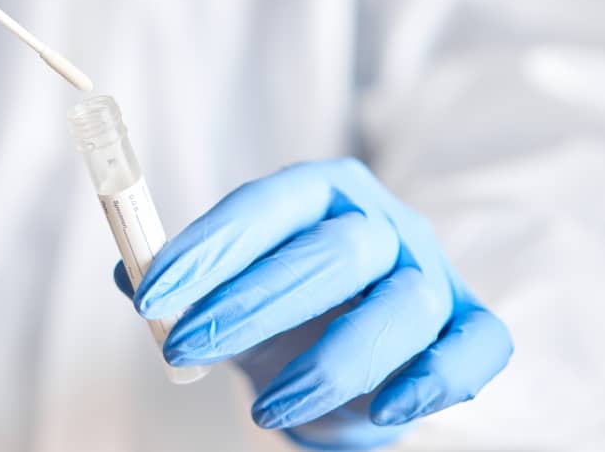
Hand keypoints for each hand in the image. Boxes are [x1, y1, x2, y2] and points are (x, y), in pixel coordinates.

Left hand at [115, 158, 511, 448]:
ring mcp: (432, 274)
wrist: (353, 355)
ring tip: (265, 409)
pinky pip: (476, 347)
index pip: (267, 205)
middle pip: (332, 253)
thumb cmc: (283, 311)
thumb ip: (184, 283)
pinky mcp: (469, 326)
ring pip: (400, 307)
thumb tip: (129, 274)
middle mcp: (384, 224)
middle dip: (251, 305)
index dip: (209, 248)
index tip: (152, 296)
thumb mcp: (229, 291)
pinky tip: (382, 411)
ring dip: (330, 364)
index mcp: (322, 193)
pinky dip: (434, 381)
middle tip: (185, 349)